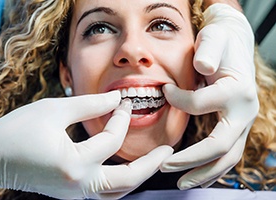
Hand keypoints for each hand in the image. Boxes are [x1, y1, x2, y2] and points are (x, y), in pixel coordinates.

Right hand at [0, 91, 172, 198]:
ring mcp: (74, 194)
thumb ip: (88, 104)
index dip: (120, 117)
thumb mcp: (53, 110)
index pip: (111, 140)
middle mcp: (79, 186)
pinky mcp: (69, 194)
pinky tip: (123, 166)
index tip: (123, 101)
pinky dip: (118, 180)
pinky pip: (102, 192)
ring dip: (136, 176)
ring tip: (151, 162)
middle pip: (127, 181)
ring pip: (117, 192)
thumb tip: (115, 98)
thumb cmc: (15, 132)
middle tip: (167, 151)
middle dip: (150, 165)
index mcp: (75, 164)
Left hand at [160, 4, 258, 188]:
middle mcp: (245, 111)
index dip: (177, 100)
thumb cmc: (220, 42)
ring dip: (203, 173)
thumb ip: (209, 51)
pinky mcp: (236, 127)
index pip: (200, 105)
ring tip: (181, 183)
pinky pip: (226, 154)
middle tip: (164, 167)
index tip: (163, 91)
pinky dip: (211, 168)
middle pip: (220, 146)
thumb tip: (203, 68)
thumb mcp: (214, 39)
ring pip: (227, 158)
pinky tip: (195, 175)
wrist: (234, 44)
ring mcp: (242, 122)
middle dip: (190, 160)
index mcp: (237, 91)